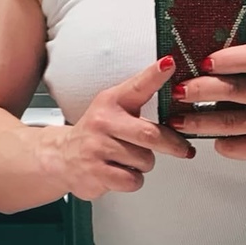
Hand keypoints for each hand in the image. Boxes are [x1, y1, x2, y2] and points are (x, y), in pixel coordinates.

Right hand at [49, 56, 195, 199]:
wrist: (63, 157)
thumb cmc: (98, 132)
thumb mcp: (115, 107)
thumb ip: (142, 98)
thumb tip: (175, 95)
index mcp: (112, 101)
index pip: (137, 85)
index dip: (155, 75)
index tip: (169, 64)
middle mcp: (103, 121)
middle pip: (150, 134)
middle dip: (172, 145)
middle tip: (183, 149)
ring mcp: (97, 147)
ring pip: (144, 160)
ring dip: (145, 163)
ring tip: (130, 158)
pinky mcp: (96, 172)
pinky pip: (132, 180)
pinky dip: (133, 179)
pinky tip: (121, 171)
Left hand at [166, 44, 245, 169]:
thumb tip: (205, 61)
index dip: (226, 58)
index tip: (203, 60)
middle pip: (231, 90)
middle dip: (198, 90)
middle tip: (177, 90)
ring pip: (226, 121)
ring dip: (197, 120)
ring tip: (178, 119)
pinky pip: (234, 146)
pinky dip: (219, 143)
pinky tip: (211, 138)